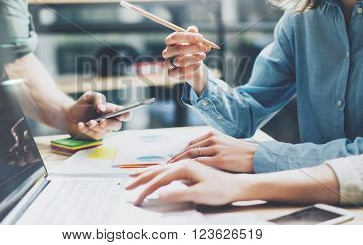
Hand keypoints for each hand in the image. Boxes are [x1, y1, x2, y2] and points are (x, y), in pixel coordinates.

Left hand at [65, 92, 130, 139]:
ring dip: (96, 127)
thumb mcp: (89, 96)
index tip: (120, 116)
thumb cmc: (83, 104)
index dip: (126, 115)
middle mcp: (110, 120)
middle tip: (102, 122)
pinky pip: (94, 135)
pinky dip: (86, 130)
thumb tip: (103, 108)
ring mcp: (103, 129)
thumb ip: (98, 98)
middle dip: (110, 124)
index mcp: (113, 110)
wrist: (70, 114)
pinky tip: (80, 124)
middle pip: (117, 126)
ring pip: (105, 132)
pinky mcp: (95, 136)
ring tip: (88, 122)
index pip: (126, 114)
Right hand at [126, 160, 254, 205]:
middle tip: (126, 185)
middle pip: (156, 170)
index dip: (146, 189)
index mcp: (184, 167)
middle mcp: (183, 163)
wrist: (236, 185)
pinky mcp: (188, 169)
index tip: (137, 199)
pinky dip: (156, 173)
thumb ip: (178, 193)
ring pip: (161, 168)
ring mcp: (186, 165)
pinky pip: (167, 170)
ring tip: (133, 177)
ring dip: (146, 174)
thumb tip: (159, 193)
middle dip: (140, 179)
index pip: (159, 179)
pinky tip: (153, 174)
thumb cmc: (221, 190)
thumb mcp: (199, 194)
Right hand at [162, 26, 210, 93]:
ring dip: (194, 58)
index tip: (201, 37)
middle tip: (206, 47)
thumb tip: (193, 29)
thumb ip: (193, 34)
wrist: (194, 65)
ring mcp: (168, 64)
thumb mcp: (194, 41)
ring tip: (203, 56)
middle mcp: (167, 52)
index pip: (175, 37)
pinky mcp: (171, 74)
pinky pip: (181, 72)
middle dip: (194, 48)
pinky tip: (198, 64)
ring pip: (180, 62)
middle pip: (178, 49)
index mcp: (170, 42)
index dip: (188, 37)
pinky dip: (192, 68)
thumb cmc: (193, 50)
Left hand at [168, 130, 256, 172]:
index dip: (180, 152)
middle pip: (188, 148)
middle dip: (176, 157)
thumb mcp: (223, 144)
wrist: (256, 156)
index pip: (191, 143)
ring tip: (171, 168)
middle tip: (166, 165)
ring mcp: (215, 149)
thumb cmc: (240, 153)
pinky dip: (190, 166)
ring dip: (180, 162)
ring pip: (192, 154)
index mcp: (212, 134)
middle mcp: (212, 139)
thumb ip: (210, 147)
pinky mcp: (219, 159)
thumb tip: (195, 155)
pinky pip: (200, 162)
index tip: (172, 158)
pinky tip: (184, 172)